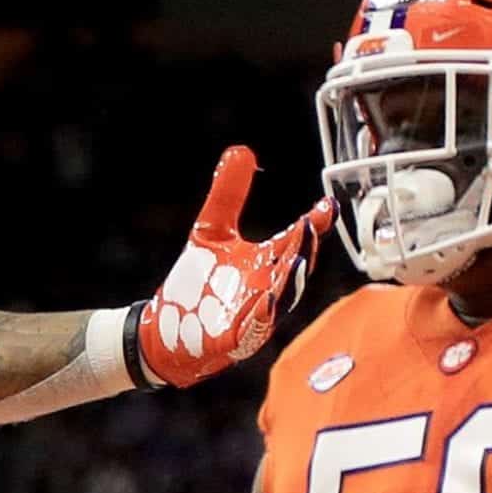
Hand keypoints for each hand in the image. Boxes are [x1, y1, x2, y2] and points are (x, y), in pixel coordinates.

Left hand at [138, 147, 334, 387]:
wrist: (166, 332)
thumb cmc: (197, 283)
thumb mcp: (211, 232)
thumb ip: (227, 196)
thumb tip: (241, 150)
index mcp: (268, 263)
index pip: (297, 239)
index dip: (312, 224)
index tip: (325, 206)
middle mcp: (268, 289)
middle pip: (293, 269)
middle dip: (301, 249)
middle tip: (308, 229)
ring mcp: (254, 317)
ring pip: (278, 300)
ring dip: (286, 282)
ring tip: (292, 260)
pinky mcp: (234, 341)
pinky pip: (251, 330)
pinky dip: (257, 317)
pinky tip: (261, 303)